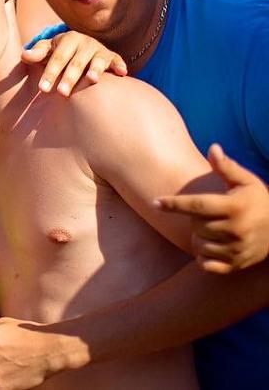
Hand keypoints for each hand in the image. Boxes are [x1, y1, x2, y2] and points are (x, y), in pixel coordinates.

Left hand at [22, 31, 126, 96]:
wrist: (81, 45)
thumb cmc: (60, 51)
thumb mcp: (48, 49)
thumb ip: (37, 53)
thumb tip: (24, 55)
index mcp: (68, 39)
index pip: (58, 58)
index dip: (50, 73)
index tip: (43, 88)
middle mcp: (85, 43)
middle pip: (76, 63)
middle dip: (69, 78)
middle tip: (62, 93)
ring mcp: (99, 50)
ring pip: (97, 61)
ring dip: (95, 70)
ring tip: (92, 80)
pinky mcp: (112, 57)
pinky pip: (116, 61)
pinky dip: (119, 65)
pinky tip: (122, 73)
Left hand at [156, 144, 268, 273]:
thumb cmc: (258, 201)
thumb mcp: (246, 182)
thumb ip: (227, 167)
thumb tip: (213, 147)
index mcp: (236, 207)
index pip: (197, 205)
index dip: (174, 203)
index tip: (155, 202)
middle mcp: (236, 230)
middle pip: (195, 225)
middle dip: (197, 219)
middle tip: (212, 215)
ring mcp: (237, 250)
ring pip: (198, 245)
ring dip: (200, 237)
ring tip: (216, 229)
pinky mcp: (235, 265)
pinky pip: (205, 264)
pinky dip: (204, 256)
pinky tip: (214, 246)